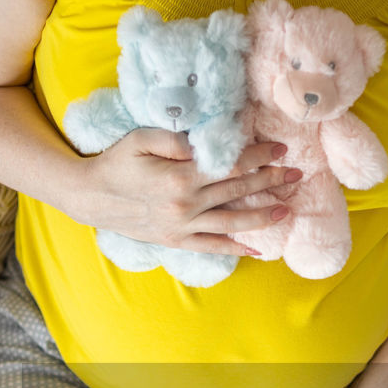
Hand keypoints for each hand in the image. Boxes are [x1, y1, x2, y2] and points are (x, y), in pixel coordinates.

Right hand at [70, 129, 299, 256]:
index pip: (230, 164)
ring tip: (287, 209)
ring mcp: (182, 226)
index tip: (280, 149)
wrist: (90, 197)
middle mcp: (186, 204)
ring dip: (263, 216)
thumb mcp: (141, 139)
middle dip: (271, 181)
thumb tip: (207, 143)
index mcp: (180, 176)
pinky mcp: (176, 240)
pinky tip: (257, 249)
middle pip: (238, 191)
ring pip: (232, 221)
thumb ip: (176, 139)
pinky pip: (211, 246)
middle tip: (297, 175)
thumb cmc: (116, 162)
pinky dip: (235, 248)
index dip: (259, 155)